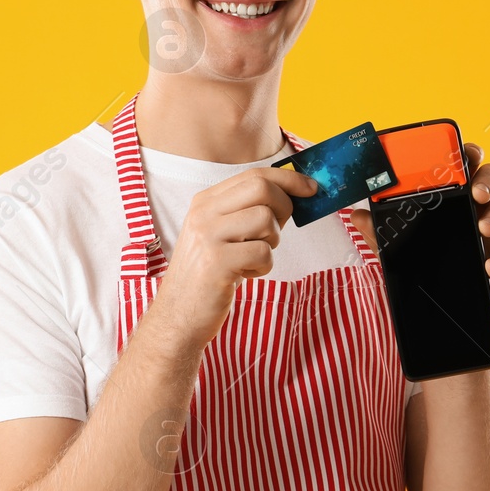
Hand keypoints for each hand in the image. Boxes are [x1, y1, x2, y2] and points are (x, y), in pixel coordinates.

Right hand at [154, 167, 318, 349]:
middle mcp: (203, 214)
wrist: (178, 314)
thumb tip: (294, 195)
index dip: (289, 179)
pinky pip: (263, 253)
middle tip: (275, 233)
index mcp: (205, 202)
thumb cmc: (208, 275)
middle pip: (262, 188)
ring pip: (266, 219)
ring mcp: (208, 237)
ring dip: (272, 242)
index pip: (253, 175)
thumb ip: (247, 212)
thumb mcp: (219, 234)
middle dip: (284, 208)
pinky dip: (263, 267)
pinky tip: (244, 274)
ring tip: (253, 257)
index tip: (311, 188)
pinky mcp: (217, 263)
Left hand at [347, 142, 489, 310]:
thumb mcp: (395, 253)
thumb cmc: (421, 274)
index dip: (468, 154)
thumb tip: (356, 214)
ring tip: (483, 228)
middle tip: (476, 192)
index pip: (464, 168)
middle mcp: (477, 211)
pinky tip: (489, 266)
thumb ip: (379, 233)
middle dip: (488, 179)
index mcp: (452, 202)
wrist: (437, 319)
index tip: (465, 152)